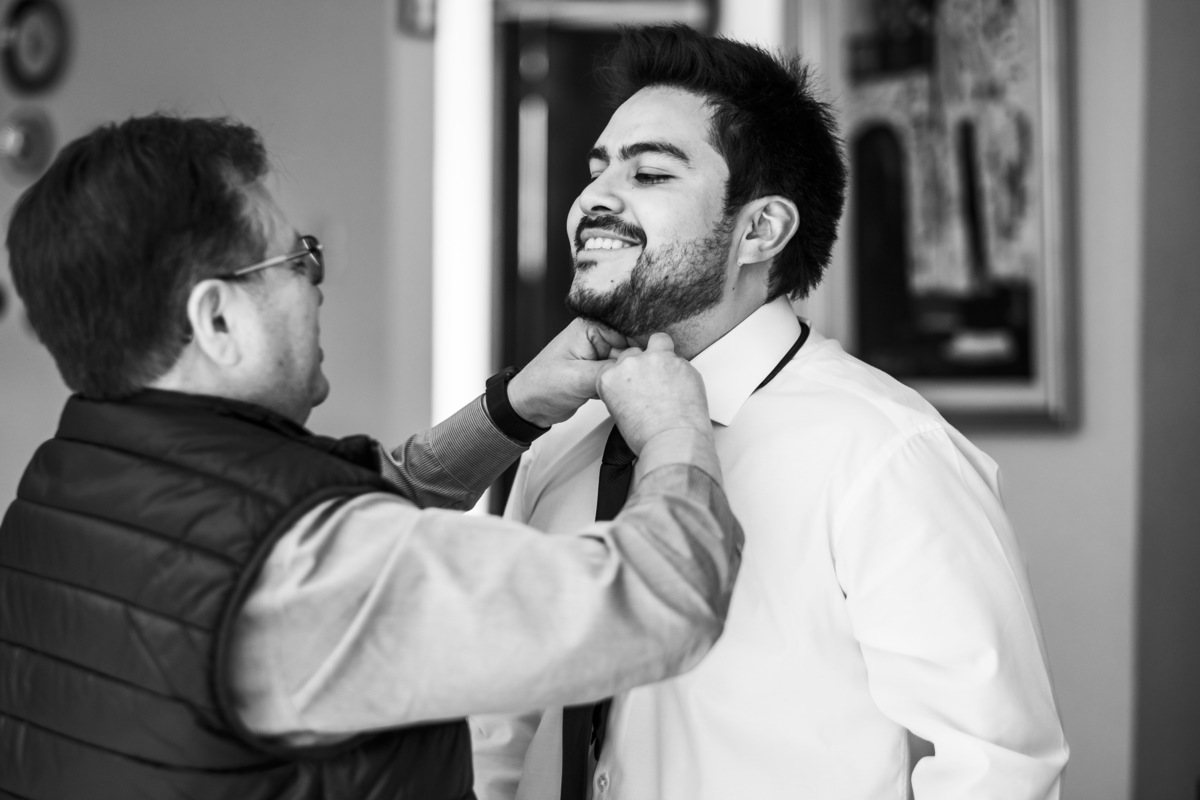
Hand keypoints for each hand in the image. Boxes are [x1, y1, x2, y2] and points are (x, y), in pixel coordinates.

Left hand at [507, 318, 630, 427]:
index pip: (630, 331)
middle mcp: (597, 338)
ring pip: (628, 365)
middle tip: (636, 382)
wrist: (528, 406)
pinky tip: (618, 394)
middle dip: (635, 367)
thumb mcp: (576, 379)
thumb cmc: (541, 386)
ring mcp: (599, 355)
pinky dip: (621, 386)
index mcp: (590, 327)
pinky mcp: (600, 372)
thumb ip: (608, 372)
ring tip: (624, 389)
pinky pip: (620, 377)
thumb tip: (634, 370)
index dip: (642, 348)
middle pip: (633, 348)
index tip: (649, 364)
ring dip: (628, 378)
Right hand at [595, 333, 710, 453]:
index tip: (635, 382)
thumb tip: (635, 390)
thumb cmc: (648, 438)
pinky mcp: (679, 361)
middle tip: (654, 383)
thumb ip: (623, 394)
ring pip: (658, 341)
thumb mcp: (621, 416)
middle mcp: (629, 365)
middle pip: (634, 352)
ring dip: (663, 353)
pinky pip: (681, 359)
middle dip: (644, 365)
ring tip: (670, 375)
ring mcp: (655, 360)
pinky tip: (684, 388)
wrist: (672, 442)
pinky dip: (683, 371)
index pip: (615, 365)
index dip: (627, 373)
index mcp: (609, 378)